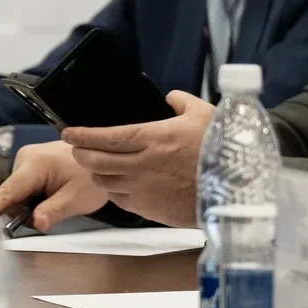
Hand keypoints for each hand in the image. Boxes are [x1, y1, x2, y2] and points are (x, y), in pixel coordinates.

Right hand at [0, 141, 106, 230]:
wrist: (105, 155)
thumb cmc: (94, 174)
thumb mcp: (79, 197)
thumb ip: (55, 210)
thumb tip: (36, 223)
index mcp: (33, 164)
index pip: (6, 192)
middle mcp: (24, 159)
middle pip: (10, 196)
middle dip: (22, 212)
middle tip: (47, 217)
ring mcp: (26, 161)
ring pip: (16, 194)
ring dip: (30, 206)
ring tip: (55, 204)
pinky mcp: (30, 165)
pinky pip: (24, 189)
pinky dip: (34, 199)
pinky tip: (51, 198)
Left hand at [59, 91, 212, 228]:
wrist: (238, 190)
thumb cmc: (224, 151)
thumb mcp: (207, 115)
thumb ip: (183, 102)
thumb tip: (170, 98)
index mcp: (153, 138)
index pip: (105, 137)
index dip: (82, 134)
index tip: (70, 132)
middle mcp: (141, 164)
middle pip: (95, 160)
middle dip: (80, 153)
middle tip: (77, 148)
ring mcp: (142, 189)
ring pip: (103, 181)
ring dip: (96, 172)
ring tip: (99, 166)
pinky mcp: (148, 209)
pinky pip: (118, 199)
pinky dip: (114, 190)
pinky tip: (120, 184)